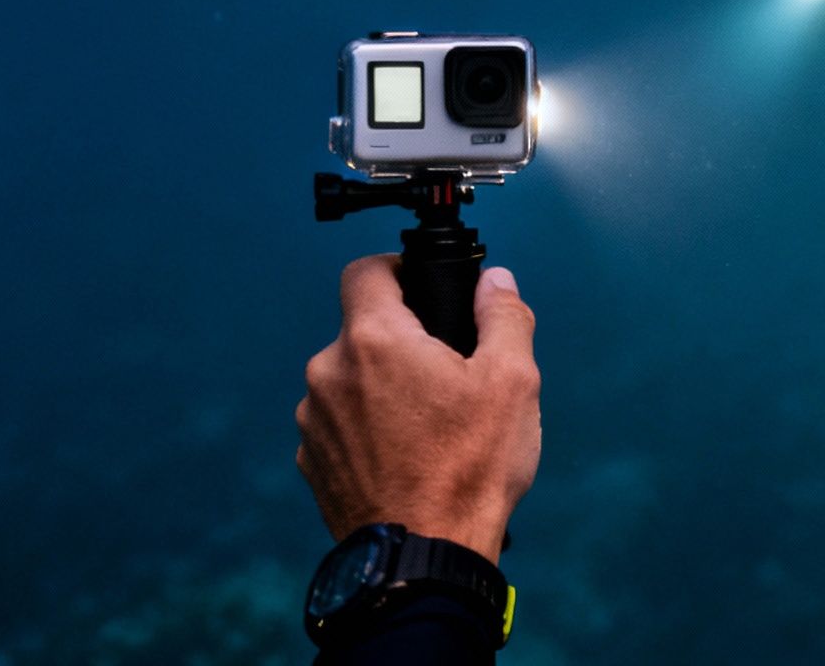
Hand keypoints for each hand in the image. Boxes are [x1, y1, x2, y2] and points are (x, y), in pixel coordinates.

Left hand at [297, 254, 541, 562]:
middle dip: (404, 341)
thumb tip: (497, 281)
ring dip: (384, 387)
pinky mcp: (311, 462)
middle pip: (364, 329)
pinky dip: (369, 428)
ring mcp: (313, 421)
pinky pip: (340, 424)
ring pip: (351, 379)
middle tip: (450, 373)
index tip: (424, 287)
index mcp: (375, 339)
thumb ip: (503, 315)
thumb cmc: (469, 468)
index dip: (397, 268)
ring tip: (432, 426)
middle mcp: (329, 372)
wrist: (424, 557)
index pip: (367, 270)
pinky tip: (408, 456)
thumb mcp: (513, 380)